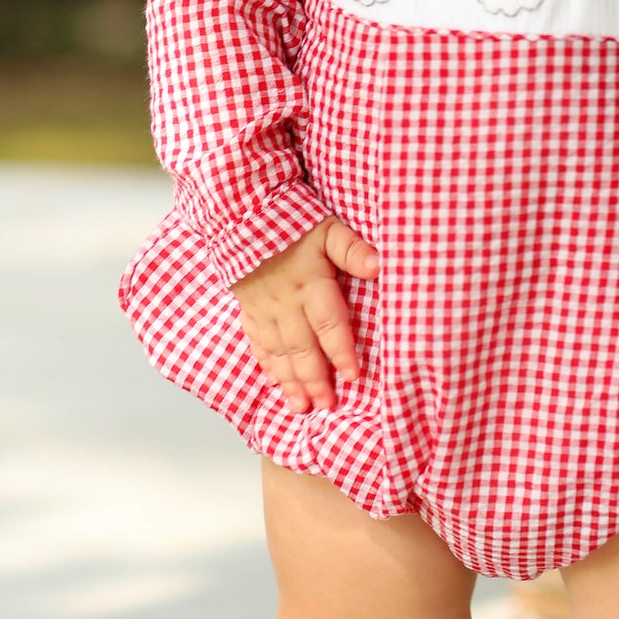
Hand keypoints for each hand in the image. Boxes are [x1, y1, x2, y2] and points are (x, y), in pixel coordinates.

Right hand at [232, 216, 379, 411]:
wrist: (241, 212)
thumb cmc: (292, 219)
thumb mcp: (328, 228)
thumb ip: (352, 249)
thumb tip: (378, 265)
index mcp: (309, 284)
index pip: (329, 324)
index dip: (341, 351)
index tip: (353, 376)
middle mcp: (286, 303)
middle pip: (302, 347)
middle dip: (314, 379)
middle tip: (326, 405)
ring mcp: (264, 309)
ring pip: (278, 351)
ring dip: (290, 380)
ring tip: (300, 406)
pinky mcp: (249, 308)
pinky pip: (257, 342)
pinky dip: (267, 364)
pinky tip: (274, 382)